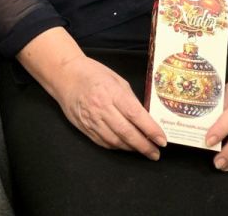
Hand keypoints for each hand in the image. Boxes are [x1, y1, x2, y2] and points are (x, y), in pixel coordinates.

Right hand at [51, 54, 166, 159]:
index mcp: (112, 92)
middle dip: (144, 145)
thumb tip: (146, 119)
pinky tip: (126, 146)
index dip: (150, 130)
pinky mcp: (84, 127)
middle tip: (155, 153)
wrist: (65, 76)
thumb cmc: (93, 74)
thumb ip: (131, 99)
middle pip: (126, 132)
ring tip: (143, 150)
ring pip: (115, 141)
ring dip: (131, 149)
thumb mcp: (117, 80)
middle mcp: (101, 107)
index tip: (162, 140)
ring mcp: (91, 119)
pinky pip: (103, 142)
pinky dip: (116, 147)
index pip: (135, 115)